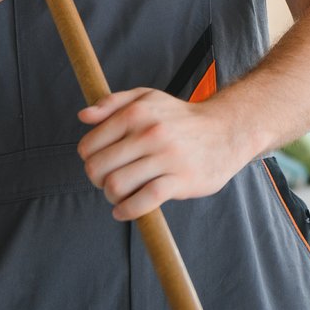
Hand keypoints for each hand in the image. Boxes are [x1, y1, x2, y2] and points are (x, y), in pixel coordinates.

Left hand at [77, 89, 250, 220]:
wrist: (226, 131)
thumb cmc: (179, 118)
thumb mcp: (147, 98)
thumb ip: (112, 103)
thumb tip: (83, 116)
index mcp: (137, 112)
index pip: (89, 145)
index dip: (88, 159)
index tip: (101, 162)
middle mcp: (150, 133)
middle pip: (98, 168)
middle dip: (96, 180)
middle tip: (108, 180)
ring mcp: (166, 157)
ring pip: (117, 185)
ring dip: (111, 196)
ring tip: (119, 194)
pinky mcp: (181, 179)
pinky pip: (144, 200)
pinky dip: (127, 210)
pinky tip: (124, 210)